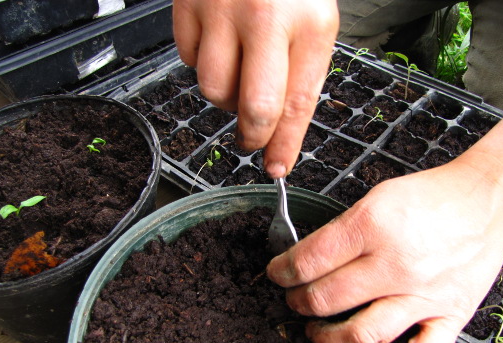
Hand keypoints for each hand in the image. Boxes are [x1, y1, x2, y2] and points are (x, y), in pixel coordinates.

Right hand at [173, 0, 338, 177]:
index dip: (285, 144)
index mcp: (310, 23)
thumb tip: (282, 128)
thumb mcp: (314, 20)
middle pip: (253, 108)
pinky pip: (190, 60)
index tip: (277, 167)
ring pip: (214, 90)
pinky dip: (204, 63)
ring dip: (226, 96)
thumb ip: (302, 73)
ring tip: (238, 73)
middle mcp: (265, 18)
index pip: (298, 103)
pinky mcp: (188, 5)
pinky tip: (219, 43)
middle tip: (251, 139)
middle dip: (252, 136)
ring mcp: (222, 10)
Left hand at [267, 161, 502, 342]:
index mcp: (372, 226)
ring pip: (363, 334)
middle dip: (297, 302)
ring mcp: (424, 294)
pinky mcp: (450, 315)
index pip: (309, 260)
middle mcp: (395, 263)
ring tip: (315, 333)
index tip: (276, 273)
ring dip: (327, 340)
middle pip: (327, 298)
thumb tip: (308, 259)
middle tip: (293, 300)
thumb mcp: (376, 197)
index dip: (281, 270)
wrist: (486, 201)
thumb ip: (342, 231)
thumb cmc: (430, 196)